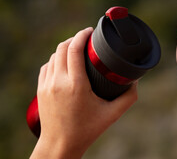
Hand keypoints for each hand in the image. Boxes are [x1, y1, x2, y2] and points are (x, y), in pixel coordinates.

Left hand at [30, 27, 137, 158]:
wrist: (59, 145)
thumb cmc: (86, 130)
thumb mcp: (111, 114)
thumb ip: (128, 97)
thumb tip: (136, 81)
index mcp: (76, 84)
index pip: (74, 48)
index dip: (82, 34)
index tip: (90, 30)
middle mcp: (58, 82)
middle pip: (63, 47)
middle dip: (74, 38)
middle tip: (86, 38)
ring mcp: (47, 85)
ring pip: (54, 56)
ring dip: (65, 48)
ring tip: (76, 48)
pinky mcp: (41, 90)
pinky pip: (47, 66)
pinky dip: (56, 59)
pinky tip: (64, 62)